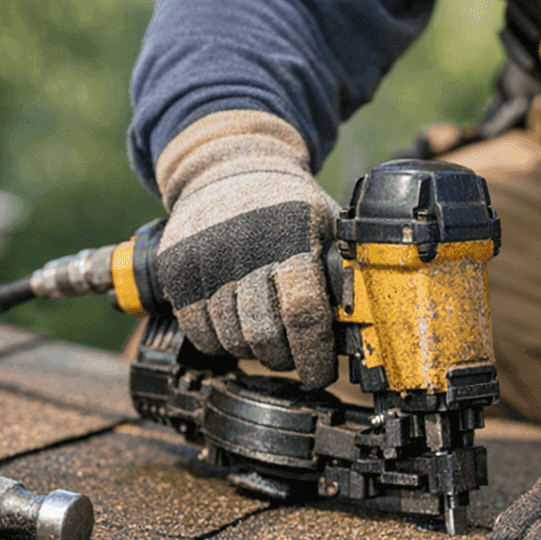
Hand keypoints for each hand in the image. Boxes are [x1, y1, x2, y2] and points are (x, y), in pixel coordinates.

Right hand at [153, 111, 340, 387]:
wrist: (227, 166)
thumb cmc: (287, 204)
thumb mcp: (326, 223)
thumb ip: (342, 269)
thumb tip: (364, 323)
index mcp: (291, 235)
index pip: (302, 311)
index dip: (313, 353)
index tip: (320, 373)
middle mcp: (244, 246)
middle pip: (264, 334)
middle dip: (284, 358)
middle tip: (294, 356)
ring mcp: (204, 257)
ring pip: (229, 339)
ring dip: (252, 352)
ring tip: (267, 340)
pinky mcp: (176, 269)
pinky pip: (197, 331)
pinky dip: (218, 342)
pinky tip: (234, 329)